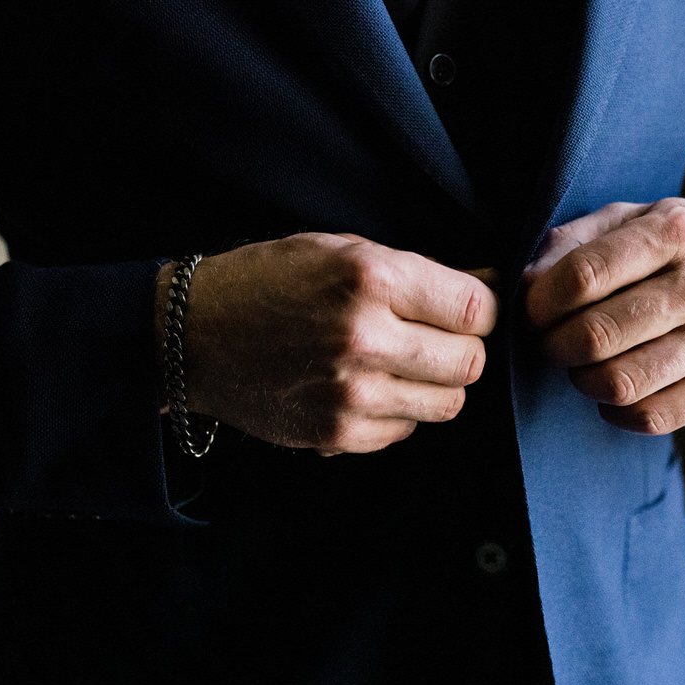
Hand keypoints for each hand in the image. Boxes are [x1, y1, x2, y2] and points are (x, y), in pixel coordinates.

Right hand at [159, 233, 497, 454]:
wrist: (193, 337)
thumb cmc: (269, 281)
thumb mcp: (341, 250)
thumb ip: (416, 272)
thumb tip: (491, 288)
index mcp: (371, 279)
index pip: (477, 310)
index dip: (482, 310)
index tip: (468, 310)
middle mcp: (366, 338)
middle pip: (471, 363)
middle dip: (463, 349)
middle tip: (436, 338)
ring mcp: (352, 393)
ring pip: (448, 404)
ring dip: (436, 385)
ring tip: (403, 364)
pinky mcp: (337, 434)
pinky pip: (406, 430)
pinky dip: (399, 411)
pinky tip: (367, 386)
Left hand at [523, 199, 684, 433]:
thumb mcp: (642, 218)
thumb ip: (578, 240)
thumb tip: (527, 283)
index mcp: (676, 232)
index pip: (583, 277)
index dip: (540, 303)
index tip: (533, 312)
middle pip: (594, 335)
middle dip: (554, 346)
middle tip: (552, 342)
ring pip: (619, 383)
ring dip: (582, 381)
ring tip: (584, 366)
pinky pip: (652, 417)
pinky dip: (618, 413)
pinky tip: (617, 394)